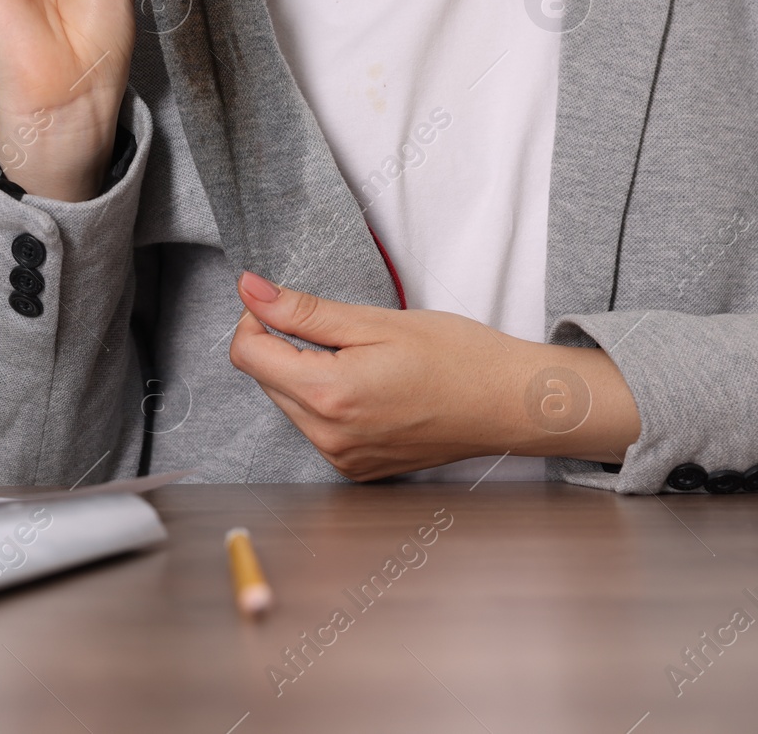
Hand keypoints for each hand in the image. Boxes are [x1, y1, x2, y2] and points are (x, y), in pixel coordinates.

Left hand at [228, 271, 642, 479]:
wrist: (510, 404)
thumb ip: (302, 309)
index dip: (256, 318)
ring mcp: (342, 458)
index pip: (246, 353)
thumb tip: (249, 289)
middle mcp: (327, 436)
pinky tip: (369, 389)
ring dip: (306, 376)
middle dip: (285, 348)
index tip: (281, 304)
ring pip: (289, 403)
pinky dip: (327, 403)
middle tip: (340, 332)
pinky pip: (315, 428)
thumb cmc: (456, 356)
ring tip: (362, 362)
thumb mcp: (374, 320)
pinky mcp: (355, 469)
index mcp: (328, 395)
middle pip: (266, 378)